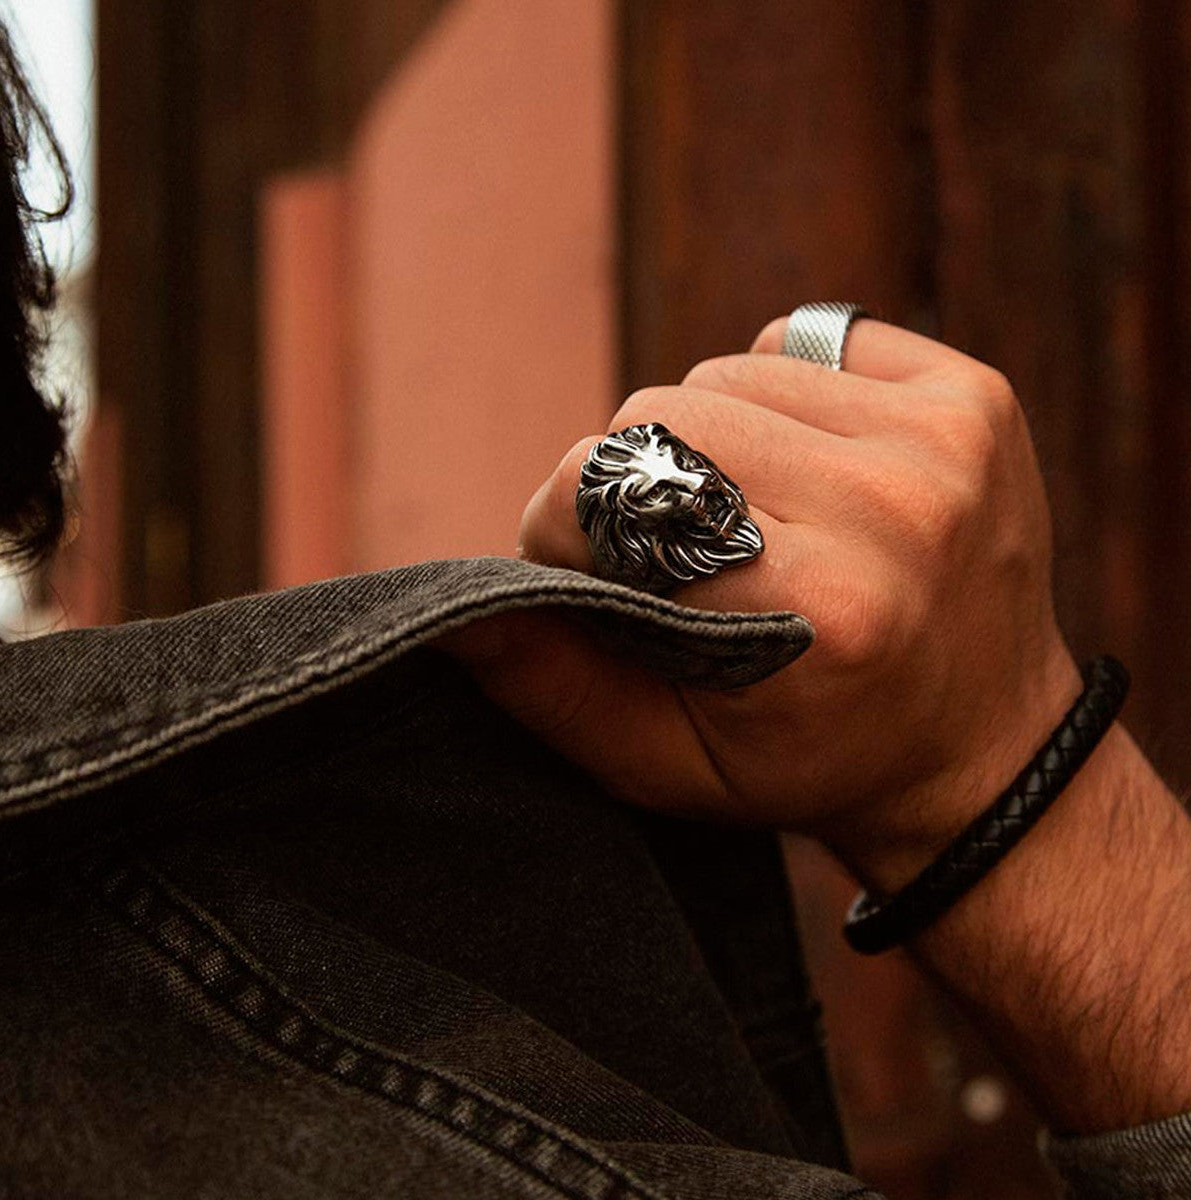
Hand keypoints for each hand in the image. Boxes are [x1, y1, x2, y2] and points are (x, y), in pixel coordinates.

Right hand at [441, 317, 1080, 890]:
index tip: (578, 566)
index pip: (611, 487)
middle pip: (661, 412)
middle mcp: (892, 504)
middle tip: (666, 548)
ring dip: (705, 440)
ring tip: (741, 517)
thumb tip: (455, 618)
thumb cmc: (813, 762)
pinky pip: (808, 342)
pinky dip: (780, 395)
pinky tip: (807, 471)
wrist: (985, 749)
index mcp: (817, 604)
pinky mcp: (973, 395)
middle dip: (633, 479)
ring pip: (728, 373)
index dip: (560, 524)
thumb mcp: (668, 764)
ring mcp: (944, 438)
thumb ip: (554, 688)